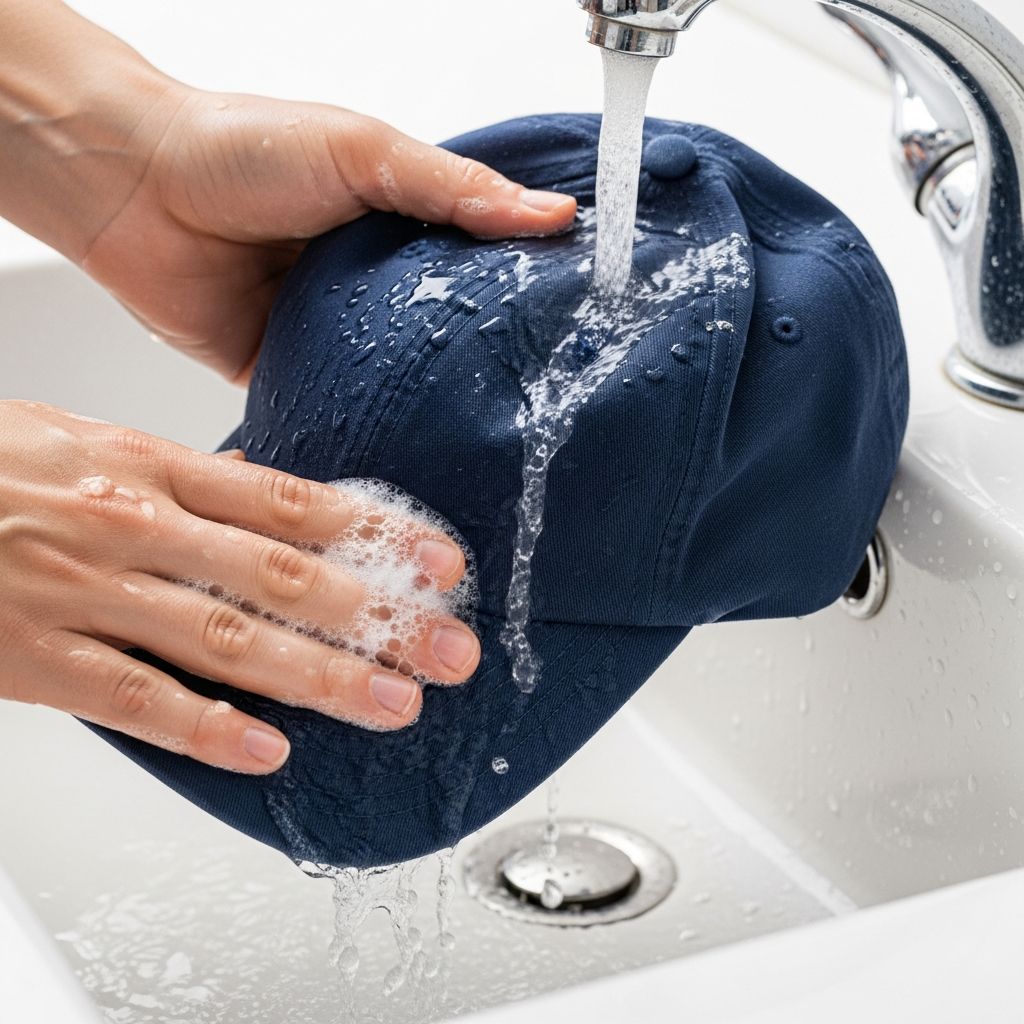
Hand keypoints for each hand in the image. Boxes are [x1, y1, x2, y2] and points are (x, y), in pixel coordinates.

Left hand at [0, 0, 577, 381]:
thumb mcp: (364, 152)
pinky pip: (334, 410)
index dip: (519, 294)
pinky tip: (401, 449)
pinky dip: (359, 426)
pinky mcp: (289, 374)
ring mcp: (330, 334)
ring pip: (392, 380)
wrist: (136, 191)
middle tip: (534, 397)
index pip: (476, 268)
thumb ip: (454, 190)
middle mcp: (368, 286)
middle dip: (477, 363)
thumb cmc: (242, 148)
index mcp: (395, 228)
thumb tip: (551, 213)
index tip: (569, 325)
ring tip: (481, 435)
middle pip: (439, 333)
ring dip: (421, 401)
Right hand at [0, 401, 479, 772]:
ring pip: (224, 641)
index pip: (290, 501)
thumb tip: (279, 501)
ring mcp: (85, 593)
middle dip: (377, 617)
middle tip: (449, 648)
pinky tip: (268, 750)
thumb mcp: (99, 441)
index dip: (375, 532)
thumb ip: (191, 481)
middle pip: (281, 577)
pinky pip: (133, 699)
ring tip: (392, 704)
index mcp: (151, 465)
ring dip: (319, 678)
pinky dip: (205, 728)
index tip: (441, 560)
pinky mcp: (36, 658)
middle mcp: (132, 525)